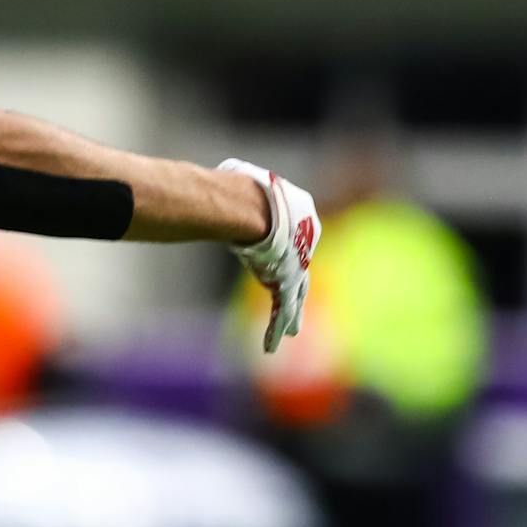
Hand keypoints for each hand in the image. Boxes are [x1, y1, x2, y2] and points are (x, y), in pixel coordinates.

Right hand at [217, 159, 319, 352]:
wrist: (250, 205)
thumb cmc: (243, 187)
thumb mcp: (243, 179)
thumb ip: (240, 186)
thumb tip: (219, 180)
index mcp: (303, 211)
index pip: (295, 232)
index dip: (283, 244)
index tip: (274, 252)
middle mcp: (308, 240)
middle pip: (301, 266)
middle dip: (297, 283)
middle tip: (297, 293)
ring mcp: (298, 263)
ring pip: (296, 294)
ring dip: (292, 315)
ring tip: (292, 332)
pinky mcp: (287, 283)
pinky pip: (281, 310)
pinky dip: (274, 328)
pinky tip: (270, 346)